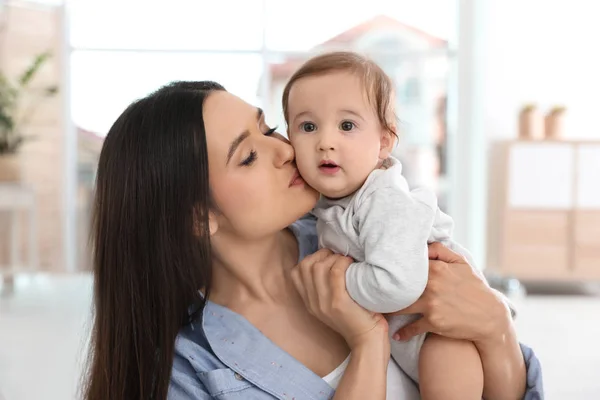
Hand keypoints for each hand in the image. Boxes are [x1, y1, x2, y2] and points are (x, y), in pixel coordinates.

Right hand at [291, 249, 387, 348]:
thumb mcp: (333, 304)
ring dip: (333, 258)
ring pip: (318, 267)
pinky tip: (352, 264)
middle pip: (305, 266)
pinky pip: (335, 272)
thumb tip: (329, 259)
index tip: (327, 258)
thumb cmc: (358, 317)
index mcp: (309, 303)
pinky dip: (343, 263)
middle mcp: (313, 303)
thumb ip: (326, 287)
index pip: (296, 273)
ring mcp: (324, 303)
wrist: (368, 341)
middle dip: (322, 255)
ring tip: (346, 260)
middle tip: (337, 257)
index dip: (311, 259)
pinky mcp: (338, 303)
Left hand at [389, 242, 511, 343]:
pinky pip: (411, 327)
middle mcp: (431, 284)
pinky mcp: (433, 321)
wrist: (490, 316)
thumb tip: (422, 245)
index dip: (392, 268)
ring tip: (378, 311)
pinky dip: (402, 333)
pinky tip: (396, 335)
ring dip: (388, 310)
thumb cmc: (474, 288)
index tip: (379, 271)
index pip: (406, 266)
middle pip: (399, 286)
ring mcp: (431, 303)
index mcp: (436, 268)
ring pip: (401, 306)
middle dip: (384, 289)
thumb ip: (441, 250)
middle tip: (372, 292)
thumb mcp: (462, 264)